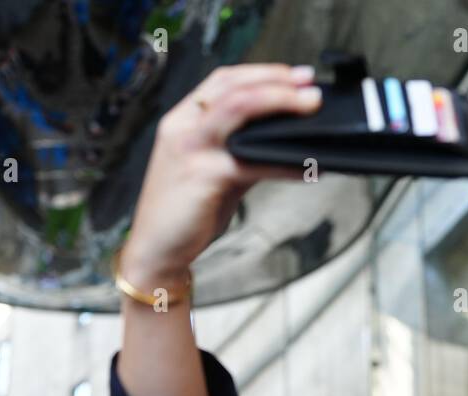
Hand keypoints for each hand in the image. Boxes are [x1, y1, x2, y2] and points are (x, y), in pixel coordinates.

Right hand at [118, 63, 321, 290]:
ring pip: (240, 108)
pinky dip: (285, 162)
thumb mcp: (211, 171)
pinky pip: (253, 161)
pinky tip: (305, 167)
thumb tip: (280, 140)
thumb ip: (240, 151)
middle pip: (234, 87)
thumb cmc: (184, 213)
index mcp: (182, 120)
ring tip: (310, 108)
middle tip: (310, 86)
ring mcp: (192, 149)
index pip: (224, 81)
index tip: (295, 76)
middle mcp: (183, 128)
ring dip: (280, 103)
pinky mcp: (205, 176)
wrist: (156, 251)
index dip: (262, 73)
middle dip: (277, 81)